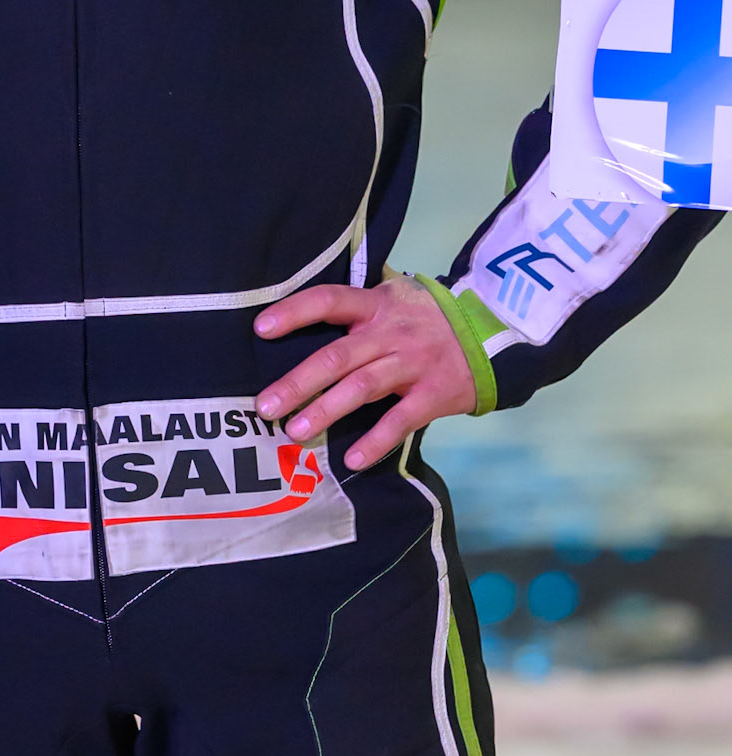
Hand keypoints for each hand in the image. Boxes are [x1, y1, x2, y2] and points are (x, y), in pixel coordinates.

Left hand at [253, 274, 475, 470]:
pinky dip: (376, 440)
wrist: (493, 334)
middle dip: (299, 382)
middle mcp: (391, 332)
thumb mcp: (394, 297)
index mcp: (376, 304)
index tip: (261, 329)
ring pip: (363, 387)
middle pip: (338, 355)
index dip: (294, 312)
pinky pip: (401, 420)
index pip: (328, 300)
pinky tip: (352, 458)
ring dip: (326, 410)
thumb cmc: (426, 318)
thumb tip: (299, 319)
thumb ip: (357, 308)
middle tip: (265, 407)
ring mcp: (413, 363)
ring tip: (295, 432)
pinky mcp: (434, 394)